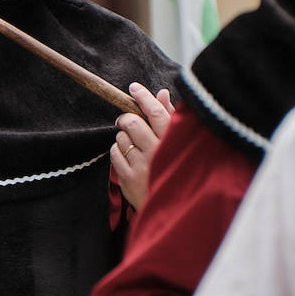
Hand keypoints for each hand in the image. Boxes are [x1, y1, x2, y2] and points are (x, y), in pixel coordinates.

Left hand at [110, 83, 174, 208]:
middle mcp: (157, 153)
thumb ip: (170, 117)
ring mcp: (142, 167)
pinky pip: (114, 153)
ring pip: (120, 137)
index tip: (134, 88)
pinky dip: (118, 150)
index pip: (156, 112)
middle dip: (126, 118)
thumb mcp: (180, 143)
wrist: (174, 207)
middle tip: (127, 120)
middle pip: (132, 122)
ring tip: (134, 144)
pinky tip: (129, 156)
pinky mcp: (128, 179)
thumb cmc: (178, 168)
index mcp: (174, 142)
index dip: (143, 97)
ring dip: (123, 136)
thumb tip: (161, 93)